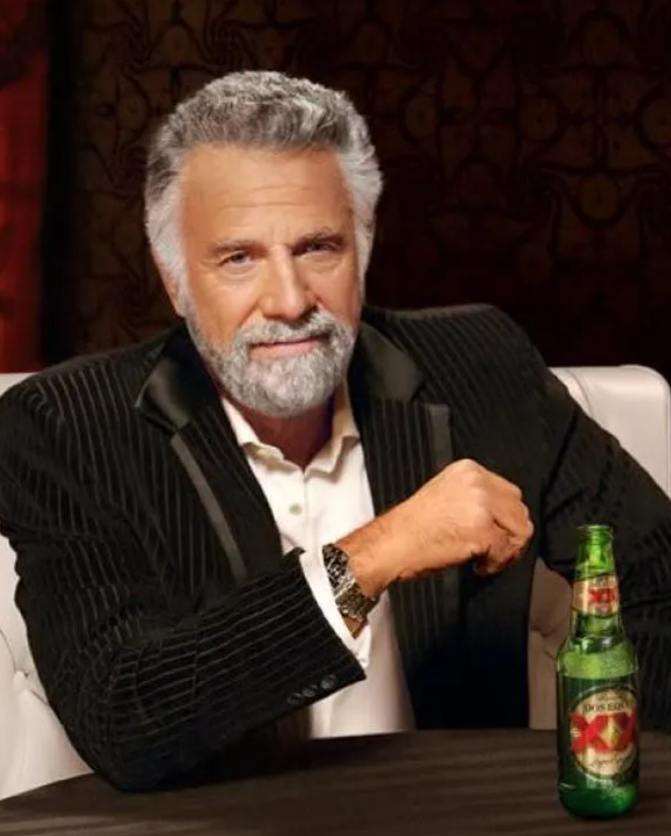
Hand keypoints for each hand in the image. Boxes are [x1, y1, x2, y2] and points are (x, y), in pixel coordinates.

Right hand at [339, 459, 533, 597]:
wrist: (390, 545)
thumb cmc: (411, 528)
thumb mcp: (445, 495)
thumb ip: (475, 496)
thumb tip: (503, 513)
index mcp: (468, 470)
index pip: (510, 493)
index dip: (505, 519)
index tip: (496, 533)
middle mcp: (477, 482)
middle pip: (519, 511)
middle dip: (510, 535)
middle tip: (493, 550)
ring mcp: (480, 505)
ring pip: (519, 531)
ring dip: (506, 550)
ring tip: (485, 556)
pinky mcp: (481, 530)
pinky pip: (507, 552)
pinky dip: (496, 564)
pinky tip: (477, 564)